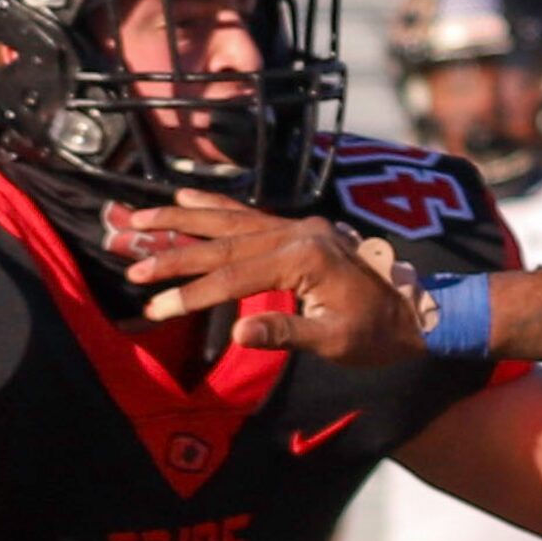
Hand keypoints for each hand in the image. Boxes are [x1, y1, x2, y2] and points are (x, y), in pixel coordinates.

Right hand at [122, 191, 430, 361]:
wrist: (416, 314)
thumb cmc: (377, 336)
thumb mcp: (335, 343)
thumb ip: (286, 334)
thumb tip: (238, 332)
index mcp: (305, 259)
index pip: (234, 277)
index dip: (190, 294)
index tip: (154, 308)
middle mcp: (298, 233)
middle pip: (222, 242)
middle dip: (171, 251)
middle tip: (125, 254)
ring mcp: (298, 227)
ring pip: (229, 221)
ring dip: (181, 220)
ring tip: (139, 219)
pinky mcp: (299, 229)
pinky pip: (248, 215)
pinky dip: (214, 207)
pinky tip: (186, 197)